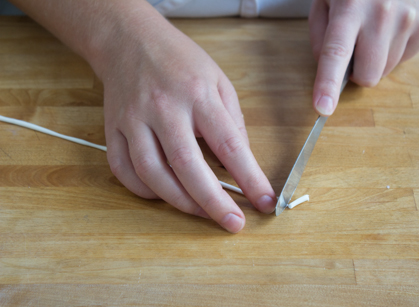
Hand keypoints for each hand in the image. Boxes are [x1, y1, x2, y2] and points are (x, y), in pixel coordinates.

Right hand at [98, 6, 276, 232]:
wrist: (129, 40)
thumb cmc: (180, 61)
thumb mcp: (219, 81)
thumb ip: (232, 122)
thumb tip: (241, 162)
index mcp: (198, 95)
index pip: (229, 144)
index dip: (249, 178)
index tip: (265, 201)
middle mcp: (164, 108)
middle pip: (188, 166)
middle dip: (213, 203)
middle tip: (233, 223)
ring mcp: (133, 119)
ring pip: (152, 173)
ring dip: (179, 202)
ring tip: (202, 212)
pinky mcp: (112, 127)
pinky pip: (122, 169)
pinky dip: (143, 190)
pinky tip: (162, 194)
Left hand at [309, 0, 418, 115]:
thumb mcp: (323, 3)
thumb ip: (319, 39)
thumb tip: (329, 73)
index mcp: (348, 8)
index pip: (336, 53)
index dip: (328, 84)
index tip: (323, 108)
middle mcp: (382, 13)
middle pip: (367, 76)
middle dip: (356, 73)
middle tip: (353, 50)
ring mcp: (408, 19)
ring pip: (384, 72)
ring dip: (374, 61)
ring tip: (372, 32)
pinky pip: (403, 61)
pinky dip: (392, 52)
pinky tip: (388, 30)